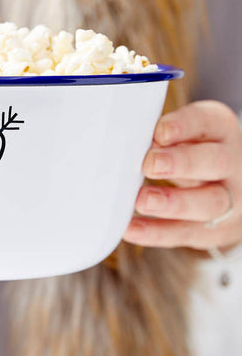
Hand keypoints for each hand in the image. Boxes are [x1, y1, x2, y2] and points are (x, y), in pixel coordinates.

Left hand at [124, 100, 241, 249]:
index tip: (159, 133)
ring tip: (142, 201)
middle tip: (150, 165)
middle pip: (215, 162)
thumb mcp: (182, 135)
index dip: (184, 126)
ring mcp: (228, 200)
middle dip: (181, 163)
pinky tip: (131, 229)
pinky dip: (156, 232)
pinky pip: (186, 233)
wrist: (224, 188)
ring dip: (172, 203)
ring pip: (209, 203)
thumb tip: (123, 144)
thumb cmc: (189, 153)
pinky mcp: (213, 231)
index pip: (207, 122)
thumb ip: (158, 138)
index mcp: (219, 131)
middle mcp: (231, 164)